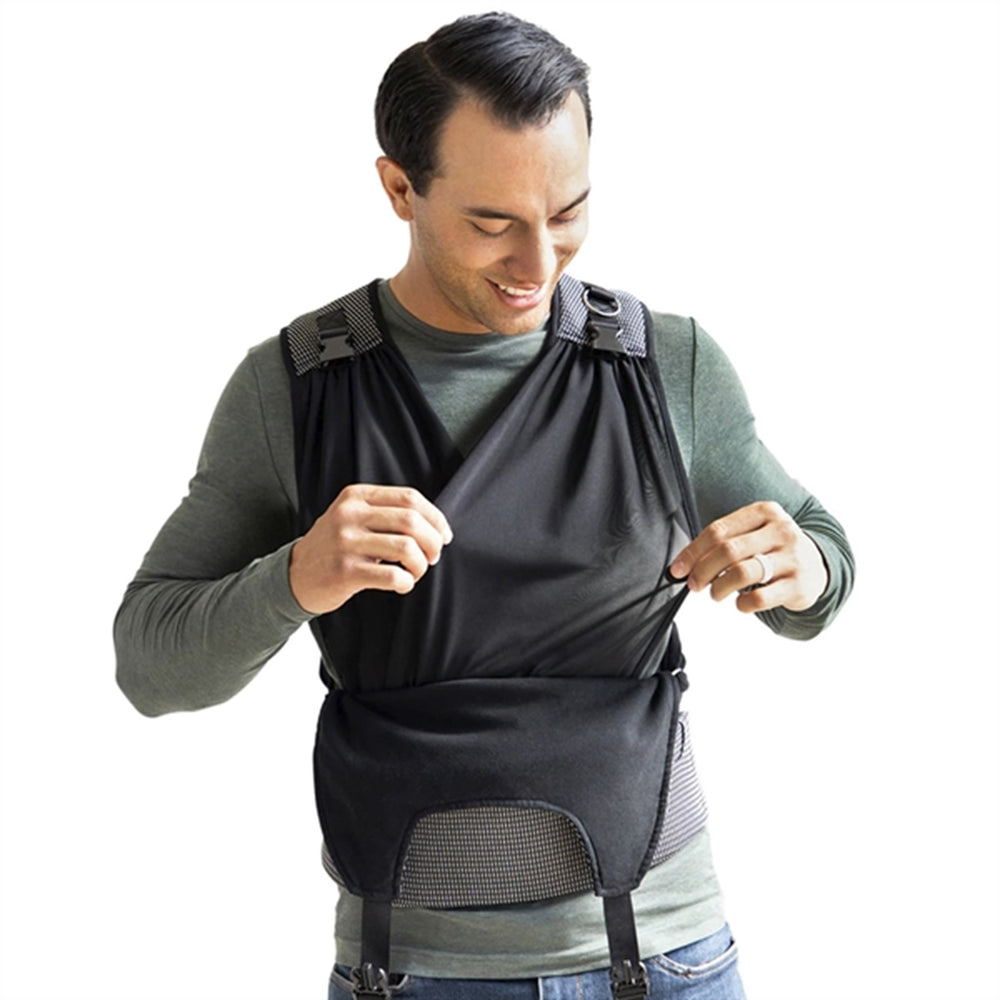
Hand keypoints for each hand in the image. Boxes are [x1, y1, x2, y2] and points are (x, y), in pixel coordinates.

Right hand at [289, 484, 452, 614]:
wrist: (295, 575)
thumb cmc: (334, 547)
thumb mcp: (353, 517)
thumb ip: (386, 513)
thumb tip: (435, 525)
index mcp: (356, 496)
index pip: (410, 498)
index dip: (435, 517)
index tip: (444, 535)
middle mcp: (349, 514)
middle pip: (411, 521)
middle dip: (433, 541)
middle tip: (433, 556)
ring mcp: (345, 542)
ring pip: (406, 548)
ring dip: (421, 564)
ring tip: (416, 571)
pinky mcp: (345, 571)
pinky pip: (393, 576)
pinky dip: (406, 582)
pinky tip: (402, 584)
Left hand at [668, 500, 827, 613]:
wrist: (818, 567)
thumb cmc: (773, 550)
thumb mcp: (755, 534)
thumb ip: (723, 543)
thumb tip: (683, 565)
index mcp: (764, 512)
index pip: (718, 530)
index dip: (693, 552)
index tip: (677, 569)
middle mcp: (781, 530)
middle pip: (728, 550)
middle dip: (702, 571)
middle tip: (694, 585)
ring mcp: (793, 557)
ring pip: (742, 573)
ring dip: (719, 588)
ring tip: (716, 594)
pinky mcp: (799, 584)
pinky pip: (760, 598)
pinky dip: (743, 604)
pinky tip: (740, 603)